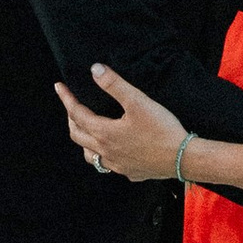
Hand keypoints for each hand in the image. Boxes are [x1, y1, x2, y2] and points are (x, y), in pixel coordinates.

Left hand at [57, 64, 187, 183]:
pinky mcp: (131, 172)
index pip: (76, 113)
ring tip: (88, 130)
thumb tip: (95, 69)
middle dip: (71, 118)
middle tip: (72, 105)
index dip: (66, 98)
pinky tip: (114, 149)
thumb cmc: (162, 130)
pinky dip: (104, 155)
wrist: (183, 159)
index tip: (59, 86)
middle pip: (78, 135)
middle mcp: (107, 152)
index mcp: (105, 133)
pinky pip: (110, 165)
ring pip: (91, 155)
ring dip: (85, 141)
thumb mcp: (138, 101)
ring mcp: (118, 165)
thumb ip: (114, 85)